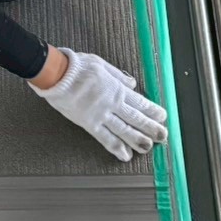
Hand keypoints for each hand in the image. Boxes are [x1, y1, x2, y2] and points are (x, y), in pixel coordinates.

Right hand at [31, 48, 167, 160]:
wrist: (57, 74)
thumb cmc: (76, 66)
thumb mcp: (101, 64)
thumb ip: (118, 76)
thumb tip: (132, 83)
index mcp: (116, 88)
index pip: (139, 102)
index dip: (152, 110)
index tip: (162, 117)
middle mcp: (112, 104)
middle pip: (135, 118)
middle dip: (150, 128)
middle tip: (162, 136)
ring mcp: (101, 115)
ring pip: (124, 130)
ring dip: (137, 140)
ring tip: (148, 148)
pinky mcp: (88, 123)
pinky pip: (105, 138)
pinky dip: (116, 148)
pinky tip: (125, 156)